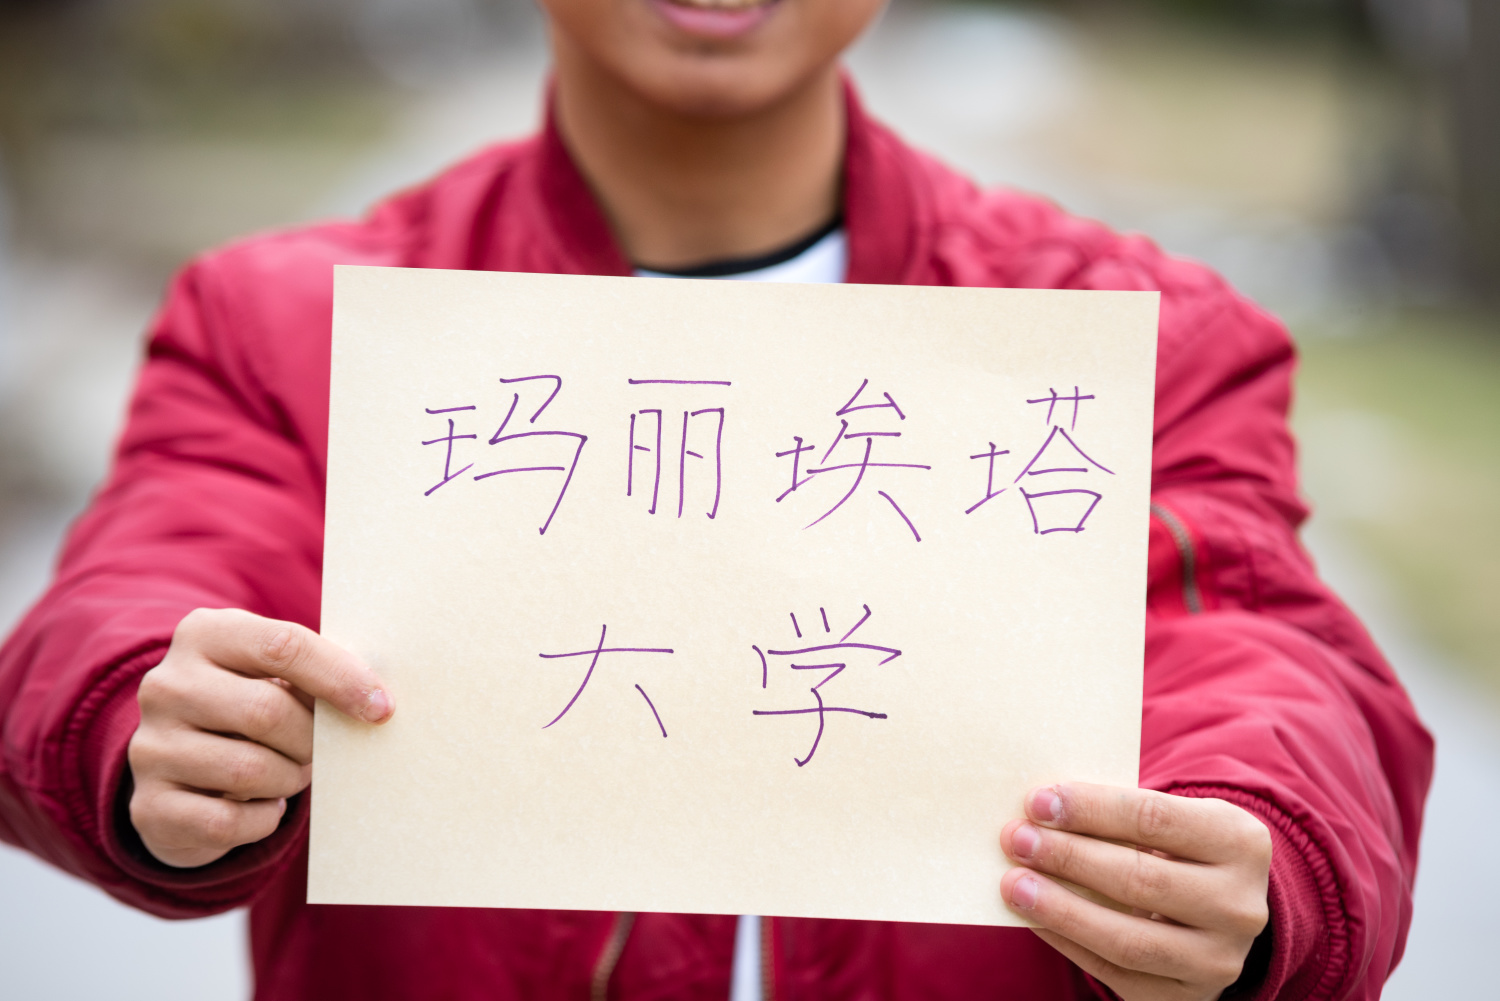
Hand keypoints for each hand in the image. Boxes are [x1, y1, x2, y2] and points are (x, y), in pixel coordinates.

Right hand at [127, 608, 393, 867]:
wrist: (182, 768)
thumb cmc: (251, 707)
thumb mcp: (275, 674)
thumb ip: (317, 672)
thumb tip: (376, 698)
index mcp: (204, 634)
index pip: (283, 645)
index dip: (341, 678)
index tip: (382, 707)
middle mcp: (166, 685)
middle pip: (266, 711)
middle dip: (311, 739)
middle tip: (321, 750)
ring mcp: (149, 746)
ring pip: (249, 770)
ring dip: (290, 777)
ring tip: (291, 772)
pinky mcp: (149, 805)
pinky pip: (227, 822)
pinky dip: (264, 818)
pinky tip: (267, 804)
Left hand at [1000, 783, 1270, 1000]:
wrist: (1223, 910)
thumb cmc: (1179, 848)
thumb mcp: (1172, 819)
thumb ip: (1118, 814)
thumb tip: (1040, 811)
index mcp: (1240, 842)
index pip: (1155, 818)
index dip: (1091, 809)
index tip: (1037, 802)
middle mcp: (1240, 906)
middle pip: (1140, 880)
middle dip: (1069, 858)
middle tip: (1016, 839)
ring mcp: (1219, 959)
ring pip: (1128, 939)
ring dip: (1061, 909)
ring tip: (1015, 885)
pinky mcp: (1189, 997)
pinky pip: (1116, 973)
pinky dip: (1068, 943)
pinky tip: (1035, 918)